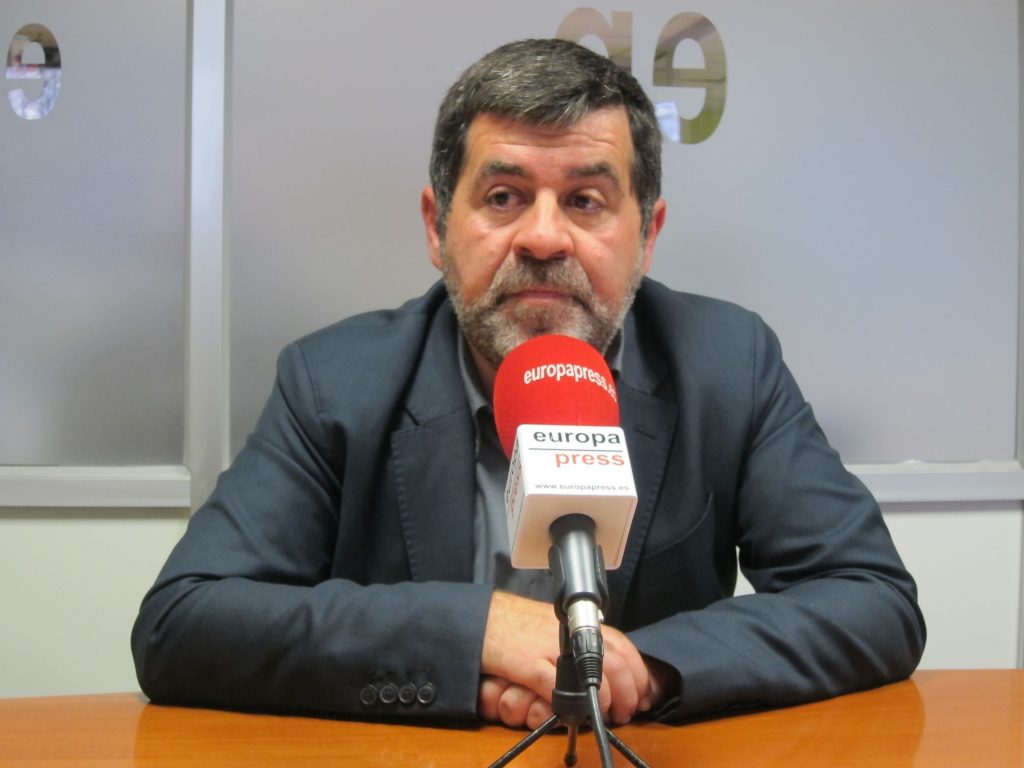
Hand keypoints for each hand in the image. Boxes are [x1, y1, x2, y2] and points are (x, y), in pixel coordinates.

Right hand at [479, 591, 656, 726]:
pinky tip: (573, 712)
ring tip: (604, 714)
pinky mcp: (528, 663)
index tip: (641, 694)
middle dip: (628, 692)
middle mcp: (571, 633)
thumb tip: (609, 667)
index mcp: (580, 624)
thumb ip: (582, 642)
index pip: (623, 646)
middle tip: (626, 712)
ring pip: (594, 675)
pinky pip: (556, 686)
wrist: (483, 617)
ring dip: (605, 699)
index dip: (637, 673)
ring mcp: (550, 648)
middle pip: (616, 662)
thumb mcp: (558, 627)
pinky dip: (569, 703)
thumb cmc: (519, 623)